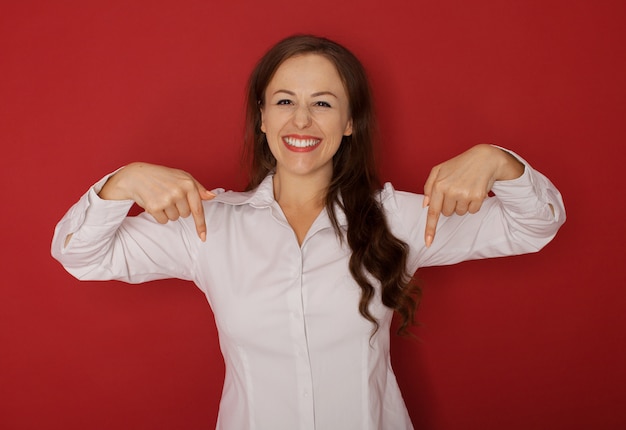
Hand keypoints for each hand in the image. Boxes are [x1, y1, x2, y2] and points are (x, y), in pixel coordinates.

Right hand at [99, 162, 214, 240]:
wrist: (137, 176)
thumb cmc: (163, 176)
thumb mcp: (182, 177)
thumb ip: (198, 188)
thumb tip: (212, 197)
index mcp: (188, 183)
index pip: (198, 209)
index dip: (201, 225)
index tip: (203, 237)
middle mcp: (178, 191)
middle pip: (185, 215)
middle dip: (178, 208)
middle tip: (169, 196)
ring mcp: (166, 199)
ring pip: (174, 218)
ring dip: (168, 212)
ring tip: (161, 197)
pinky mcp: (155, 207)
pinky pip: (163, 221)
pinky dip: (159, 215)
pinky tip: (154, 202)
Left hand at [422, 144, 523, 246]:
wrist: (484, 158)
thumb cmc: (459, 164)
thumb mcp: (439, 170)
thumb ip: (428, 187)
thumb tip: (425, 206)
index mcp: (438, 185)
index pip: (433, 212)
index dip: (430, 229)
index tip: (428, 243)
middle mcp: (451, 191)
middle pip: (447, 213)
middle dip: (450, 205)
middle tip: (456, 190)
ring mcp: (465, 195)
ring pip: (459, 213)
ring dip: (462, 204)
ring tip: (466, 188)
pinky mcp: (478, 197)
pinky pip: (472, 211)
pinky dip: (473, 204)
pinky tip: (474, 191)